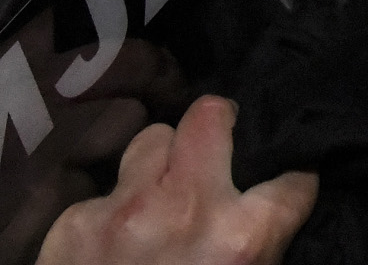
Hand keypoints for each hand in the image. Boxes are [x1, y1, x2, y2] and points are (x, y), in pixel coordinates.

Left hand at [38, 96, 316, 264]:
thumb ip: (257, 254)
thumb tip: (264, 234)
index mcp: (242, 240)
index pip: (294, 179)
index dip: (294, 183)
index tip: (286, 188)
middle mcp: (185, 207)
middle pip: (211, 116)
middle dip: (220, 127)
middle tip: (219, 151)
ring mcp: (123, 208)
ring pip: (151, 138)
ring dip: (161, 161)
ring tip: (160, 193)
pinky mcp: (73, 222)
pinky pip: (105, 189)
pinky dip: (116, 208)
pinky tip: (115, 238)